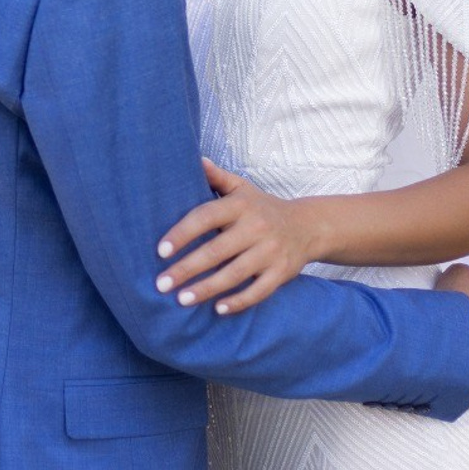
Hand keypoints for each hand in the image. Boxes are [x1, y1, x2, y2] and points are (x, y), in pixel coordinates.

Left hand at [154, 159, 329, 314]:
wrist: (307, 226)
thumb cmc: (262, 208)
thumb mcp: (242, 188)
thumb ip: (218, 177)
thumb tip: (195, 160)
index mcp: (241, 206)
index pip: (205, 217)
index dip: (182, 233)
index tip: (161, 251)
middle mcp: (256, 227)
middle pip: (216, 250)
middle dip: (186, 268)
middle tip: (161, 284)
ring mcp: (271, 251)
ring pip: (234, 273)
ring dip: (206, 288)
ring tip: (181, 299)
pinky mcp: (282, 272)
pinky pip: (258, 291)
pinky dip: (238, 301)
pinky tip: (217, 309)